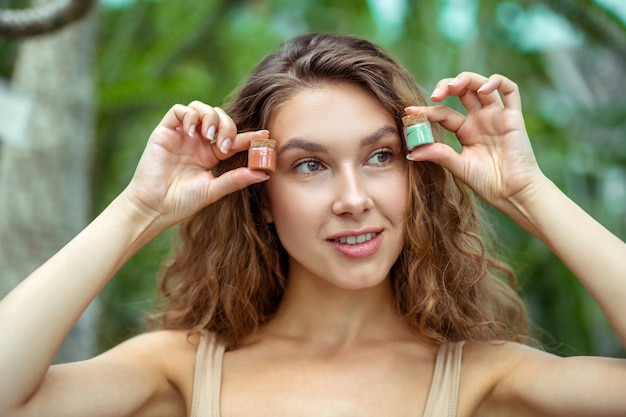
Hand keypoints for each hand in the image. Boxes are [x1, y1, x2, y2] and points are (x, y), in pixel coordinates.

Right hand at [122, 101, 268, 226]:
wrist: (154, 208)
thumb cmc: (182, 202)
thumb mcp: (214, 190)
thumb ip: (236, 179)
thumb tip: (263, 173)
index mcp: (211, 155)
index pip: (234, 139)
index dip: (250, 136)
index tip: (265, 136)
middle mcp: (198, 142)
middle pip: (220, 118)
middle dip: (228, 127)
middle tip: (225, 145)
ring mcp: (182, 135)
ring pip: (201, 109)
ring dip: (210, 118)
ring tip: (210, 136)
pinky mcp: (165, 131)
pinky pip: (178, 110)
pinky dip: (189, 115)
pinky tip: (192, 132)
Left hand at [406, 72, 545, 213]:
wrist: (513, 193)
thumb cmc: (488, 183)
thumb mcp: (459, 167)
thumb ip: (439, 155)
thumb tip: (412, 153)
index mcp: (465, 130)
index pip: (443, 113)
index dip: (427, 111)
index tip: (410, 113)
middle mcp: (480, 119)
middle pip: (462, 91)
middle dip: (446, 86)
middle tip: (435, 96)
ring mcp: (496, 116)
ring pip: (481, 85)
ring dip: (466, 80)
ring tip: (453, 87)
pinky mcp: (514, 117)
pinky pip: (510, 90)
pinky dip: (496, 82)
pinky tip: (483, 90)